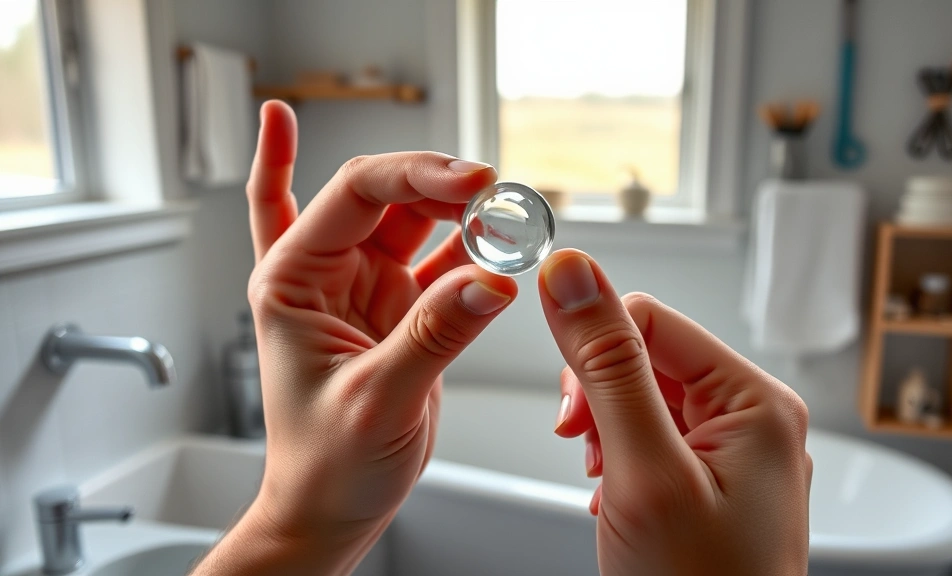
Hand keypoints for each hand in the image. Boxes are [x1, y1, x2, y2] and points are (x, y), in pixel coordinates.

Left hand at [191, 101, 517, 574]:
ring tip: (506, 210)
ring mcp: (365, 286)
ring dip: (457, 208)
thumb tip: (494, 280)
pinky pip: (436, 257)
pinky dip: (469, 243)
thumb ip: (435, 335)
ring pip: (412, 218)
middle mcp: (326, 272)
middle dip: (439, 183)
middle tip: (497, 195)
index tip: (472, 182)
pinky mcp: (401, 307)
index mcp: (292, 278)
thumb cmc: (325, 465)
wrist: (331, 508)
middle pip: (384, 193)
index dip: (415, 175)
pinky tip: (493, 224)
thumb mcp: (377, 400)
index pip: (353, 194)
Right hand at [540, 250, 810, 575]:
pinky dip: (619, 461)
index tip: (568, 410)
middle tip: (592, 456)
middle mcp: (752, 419)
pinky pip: (651, 437)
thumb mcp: (642, 472)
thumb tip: (572, 275)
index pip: (652, 318)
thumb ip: (607, 367)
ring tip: (607, 484)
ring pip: (642, 397)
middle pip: (647, 356)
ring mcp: (733, 453)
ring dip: (606, 433)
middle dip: (601, 401)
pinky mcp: (711, 482)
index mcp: (756, 402)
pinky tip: (616, 499)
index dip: (595, 353)